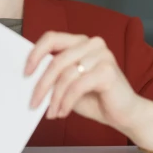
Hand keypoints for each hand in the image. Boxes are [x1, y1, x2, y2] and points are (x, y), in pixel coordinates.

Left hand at [25, 32, 140, 132]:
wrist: (125, 114)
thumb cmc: (97, 98)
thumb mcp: (70, 84)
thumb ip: (55, 76)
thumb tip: (30, 79)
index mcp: (81, 42)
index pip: (52, 38)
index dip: (36, 53)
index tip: (26, 72)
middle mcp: (92, 44)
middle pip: (57, 61)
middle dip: (42, 84)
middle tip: (33, 102)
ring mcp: (102, 55)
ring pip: (66, 76)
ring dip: (55, 98)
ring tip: (51, 113)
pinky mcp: (108, 71)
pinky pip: (78, 86)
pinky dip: (67, 102)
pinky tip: (63, 112)